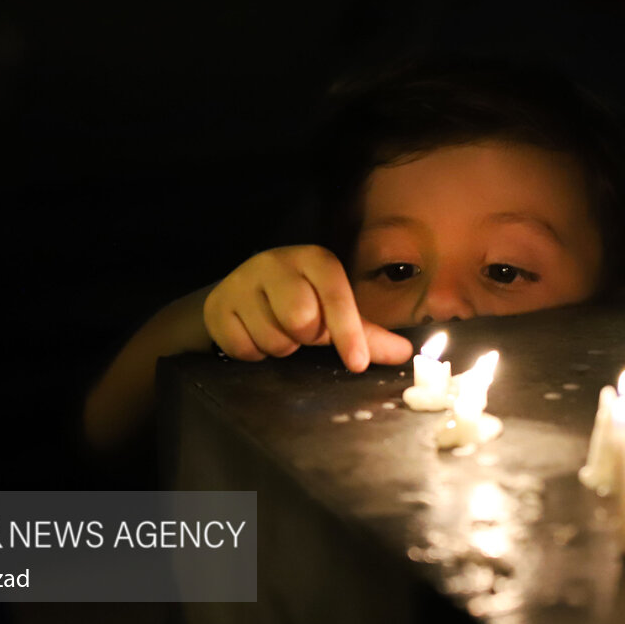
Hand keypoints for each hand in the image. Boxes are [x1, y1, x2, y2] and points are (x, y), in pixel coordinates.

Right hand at [203, 245, 412, 371]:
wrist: (241, 294)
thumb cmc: (300, 301)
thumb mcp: (334, 311)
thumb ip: (368, 334)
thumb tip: (406, 354)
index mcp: (315, 260)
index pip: (336, 297)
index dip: (348, 333)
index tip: (358, 363)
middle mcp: (277, 263)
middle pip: (301, 319)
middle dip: (305, 337)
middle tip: (301, 331)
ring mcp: (243, 282)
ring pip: (273, 338)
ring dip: (280, 347)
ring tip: (277, 331)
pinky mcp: (218, 307)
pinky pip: (244, 347)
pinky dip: (254, 353)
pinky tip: (254, 335)